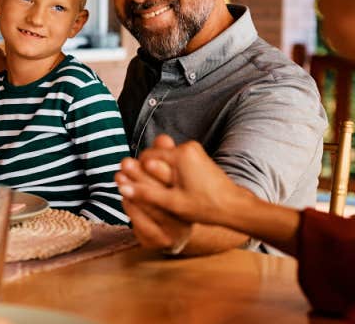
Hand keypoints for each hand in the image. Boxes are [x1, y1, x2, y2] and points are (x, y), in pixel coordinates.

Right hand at [115, 135, 252, 227]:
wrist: (234, 207)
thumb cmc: (206, 206)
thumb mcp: (172, 203)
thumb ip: (145, 193)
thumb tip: (121, 188)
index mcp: (181, 154)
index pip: (147, 156)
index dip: (138, 172)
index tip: (135, 187)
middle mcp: (188, 147)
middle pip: (156, 156)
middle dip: (148, 173)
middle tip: (146, 192)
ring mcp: (194, 150)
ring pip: (165, 159)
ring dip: (159, 174)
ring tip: (161, 193)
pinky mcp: (197, 156)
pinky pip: (175, 161)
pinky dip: (169, 173)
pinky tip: (171, 189)